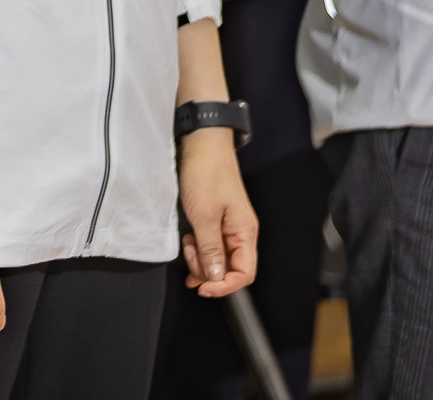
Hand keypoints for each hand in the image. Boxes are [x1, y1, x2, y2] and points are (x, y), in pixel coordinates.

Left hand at [178, 130, 257, 298]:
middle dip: (208, 270)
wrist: (202, 145)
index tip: (203, 287)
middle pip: (230, 268)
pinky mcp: (216, 219)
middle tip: (189, 258)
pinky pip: (210, 243)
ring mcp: (228, 226)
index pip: (245, 274)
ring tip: (187, 245)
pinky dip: (198, 247)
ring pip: (218, 257)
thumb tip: (216, 277)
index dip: (224, 286)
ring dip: (201, 258)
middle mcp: (240, 232)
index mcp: (245, 233)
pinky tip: (188, 240)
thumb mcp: (204, 215)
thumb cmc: (206, 174)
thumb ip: (210, 249)